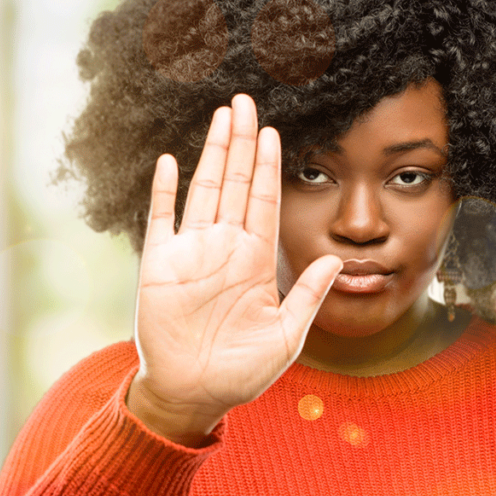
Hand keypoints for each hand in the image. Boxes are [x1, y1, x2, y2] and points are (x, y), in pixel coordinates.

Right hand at [128, 94, 342, 446]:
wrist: (192, 394)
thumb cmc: (240, 372)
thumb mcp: (286, 336)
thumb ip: (307, 295)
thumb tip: (337, 260)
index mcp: (254, 260)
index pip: (263, 200)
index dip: (268, 165)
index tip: (274, 131)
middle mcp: (223, 247)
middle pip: (235, 183)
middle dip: (242, 142)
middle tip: (246, 101)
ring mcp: (190, 253)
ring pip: (203, 189)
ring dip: (212, 152)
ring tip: (221, 116)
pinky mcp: (159, 265)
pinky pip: (161, 219)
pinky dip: (165, 190)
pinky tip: (171, 160)